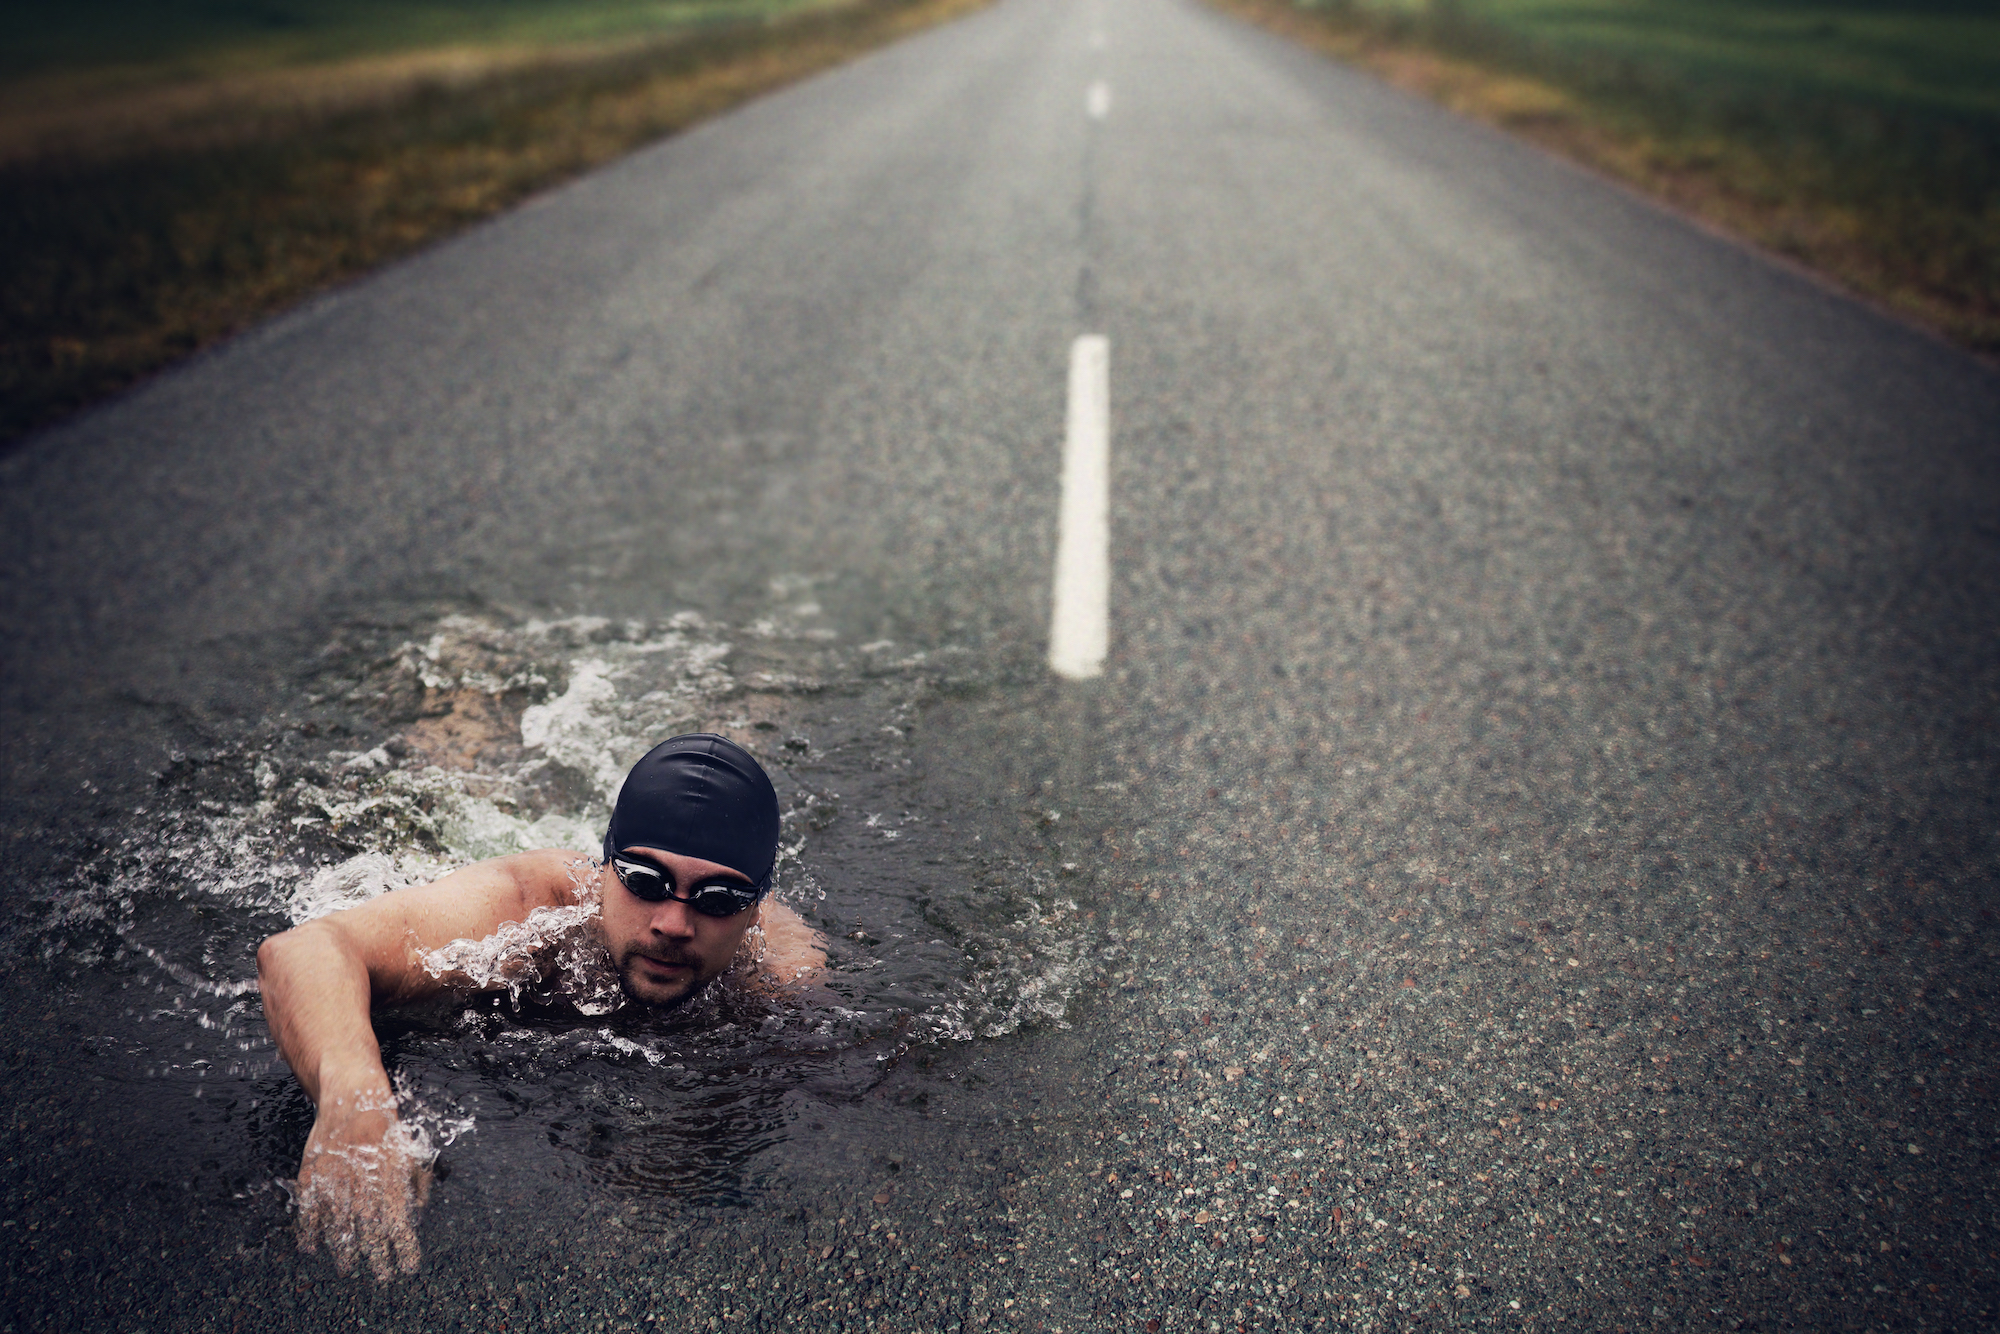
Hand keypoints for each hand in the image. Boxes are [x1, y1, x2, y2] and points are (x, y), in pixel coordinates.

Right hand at [293, 1088, 431, 1280]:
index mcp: (390, 1173)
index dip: (404, 1247)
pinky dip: (310, 1229)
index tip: (408, 1267)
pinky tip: (313, 1246)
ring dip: (344, 1249)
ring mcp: (335, 1176)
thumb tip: (417, 1213)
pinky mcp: (313, 1171)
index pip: (399, 1221)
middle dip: (377, 1256)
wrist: (351, 1092)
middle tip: (382, 1276)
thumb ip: (417, 1181)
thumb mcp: (410, 1148)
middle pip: (370, 1229)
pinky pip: (308, 1208)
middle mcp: (362, 1179)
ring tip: (349, 1268)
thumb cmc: (386, 1123)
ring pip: (339, 1224)